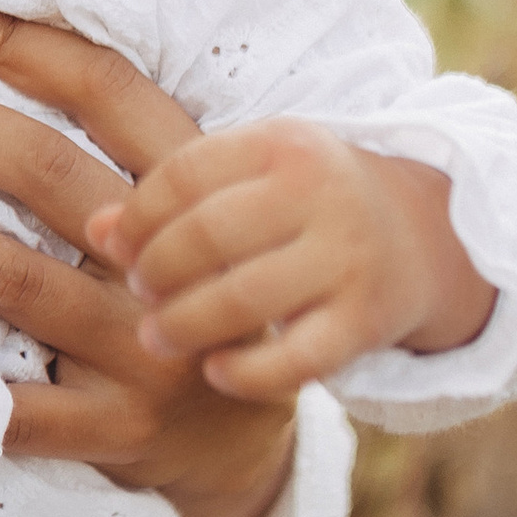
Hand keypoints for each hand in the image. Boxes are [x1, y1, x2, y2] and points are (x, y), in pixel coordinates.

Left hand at [0, 10, 296, 516]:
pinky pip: (15, 402)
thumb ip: (108, 155)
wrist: (240, 445)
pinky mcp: (112, 428)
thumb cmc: (181, 298)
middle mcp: (171, 262)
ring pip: (15, 278)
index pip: (109, 94)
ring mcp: (145, 349)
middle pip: (49, 172)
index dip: (22, 48)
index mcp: (193, 190)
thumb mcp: (175, 216)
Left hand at [83, 118, 493, 397]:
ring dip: (185, 324)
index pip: (182, 174)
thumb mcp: (249, 175)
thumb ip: (174, 193)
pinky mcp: (366, 321)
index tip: (112, 243)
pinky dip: (247, 373)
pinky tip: (215, 372)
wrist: (422, 236)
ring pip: (243, 300)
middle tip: (136, 293)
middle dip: (156, 271)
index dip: (136, 215)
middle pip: (206, 235)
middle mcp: (320, 193)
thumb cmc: (303, 203)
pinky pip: (295, 360)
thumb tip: (94, 227)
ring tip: (156, 337)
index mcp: (281, 144)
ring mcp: (348, 258)